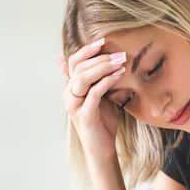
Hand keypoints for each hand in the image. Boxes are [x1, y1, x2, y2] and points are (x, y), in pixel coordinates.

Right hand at [60, 37, 127, 160]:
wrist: (103, 149)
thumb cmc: (103, 122)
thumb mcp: (101, 96)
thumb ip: (99, 79)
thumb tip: (106, 61)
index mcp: (71, 88)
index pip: (73, 62)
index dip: (86, 50)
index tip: (104, 40)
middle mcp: (69, 95)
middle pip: (79, 67)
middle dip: (100, 57)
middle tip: (120, 53)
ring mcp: (75, 105)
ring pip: (83, 78)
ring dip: (103, 67)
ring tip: (121, 62)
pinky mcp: (85, 115)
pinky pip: (94, 93)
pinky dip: (106, 81)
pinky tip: (118, 75)